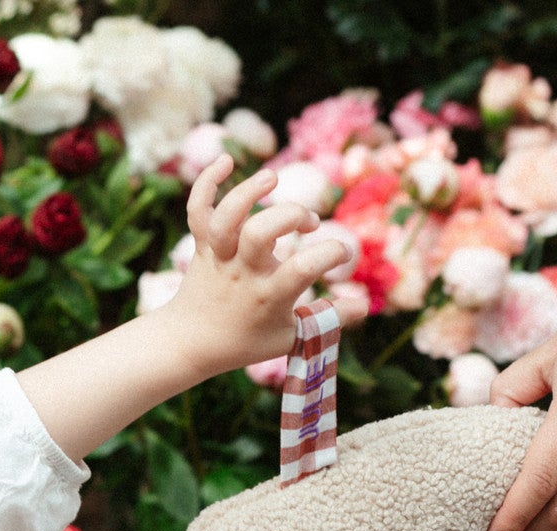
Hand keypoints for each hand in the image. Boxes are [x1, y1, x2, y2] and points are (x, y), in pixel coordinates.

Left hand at [162, 157, 368, 376]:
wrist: (191, 343)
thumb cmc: (248, 340)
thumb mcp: (292, 337)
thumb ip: (328, 319)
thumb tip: (366, 304)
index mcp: (269, 297)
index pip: (302, 269)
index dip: (331, 254)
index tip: (341, 253)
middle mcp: (243, 273)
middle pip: (259, 232)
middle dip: (290, 215)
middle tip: (308, 223)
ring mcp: (220, 258)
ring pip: (227, 217)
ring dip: (249, 191)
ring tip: (271, 178)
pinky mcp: (201, 246)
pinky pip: (198, 209)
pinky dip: (206, 182)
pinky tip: (226, 161)